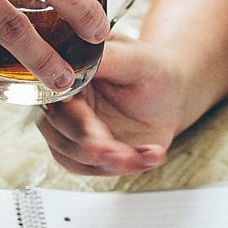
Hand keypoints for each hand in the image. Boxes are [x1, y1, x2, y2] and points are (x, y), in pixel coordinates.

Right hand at [35, 36, 188, 174]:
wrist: (170, 94)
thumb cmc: (152, 69)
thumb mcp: (134, 58)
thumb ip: (105, 60)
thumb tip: (75, 65)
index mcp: (68, 78)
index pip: (57, 104)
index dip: (75, 123)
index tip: (96, 135)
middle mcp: (64, 106)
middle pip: (60, 136)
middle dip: (90, 150)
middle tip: (117, 152)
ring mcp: (75, 132)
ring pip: (74, 159)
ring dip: (107, 164)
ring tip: (138, 157)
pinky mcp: (89, 153)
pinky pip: (95, 169)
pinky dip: (123, 168)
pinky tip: (149, 156)